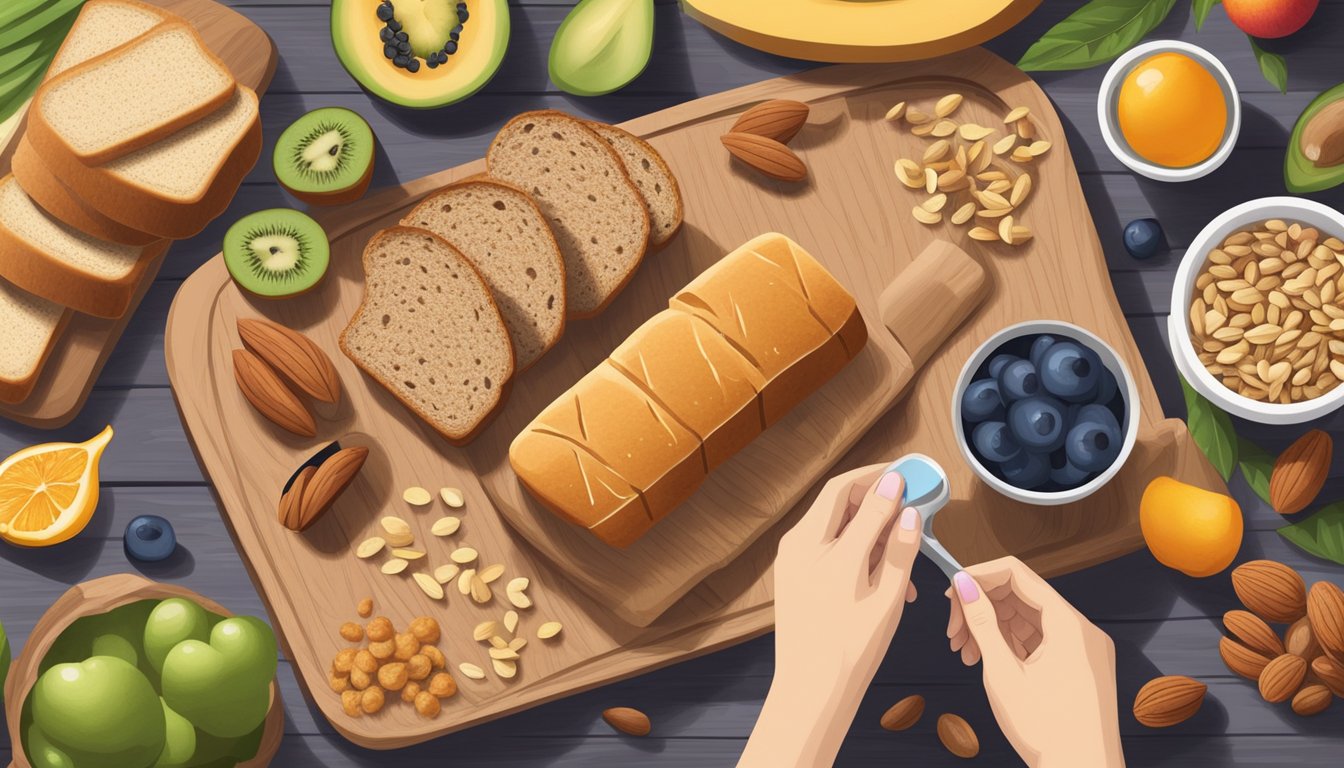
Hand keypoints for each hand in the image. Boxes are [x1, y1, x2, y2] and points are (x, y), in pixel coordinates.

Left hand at [739, 463, 921, 767]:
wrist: (811, 691)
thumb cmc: (849, 650)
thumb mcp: (885, 596)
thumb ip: (898, 547)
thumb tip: (908, 507)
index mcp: (818, 547)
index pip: (848, 489)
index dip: (881, 478)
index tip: (909, 476)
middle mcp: (797, 546)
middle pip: (837, 500)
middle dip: (874, 495)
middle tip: (907, 500)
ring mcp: (790, 560)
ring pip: (832, 523)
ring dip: (867, 525)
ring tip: (902, 549)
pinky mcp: (791, 574)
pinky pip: (824, 546)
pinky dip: (853, 547)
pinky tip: (882, 573)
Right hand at [946, 557, 1123, 767]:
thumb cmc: (1047, 731)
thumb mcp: (1003, 672)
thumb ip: (982, 623)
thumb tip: (964, 583)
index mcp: (1069, 625)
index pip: (1017, 574)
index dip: (979, 576)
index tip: (950, 592)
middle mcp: (1081, 631)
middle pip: (1022, 597)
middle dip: (981, 608)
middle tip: (952, 630)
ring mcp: (1082, 650)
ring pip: (1029, 621)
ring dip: (992, 629)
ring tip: (963, 652)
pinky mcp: (1079, 668)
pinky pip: (1041, 642)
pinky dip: (1011, 646)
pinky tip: (984, 659)